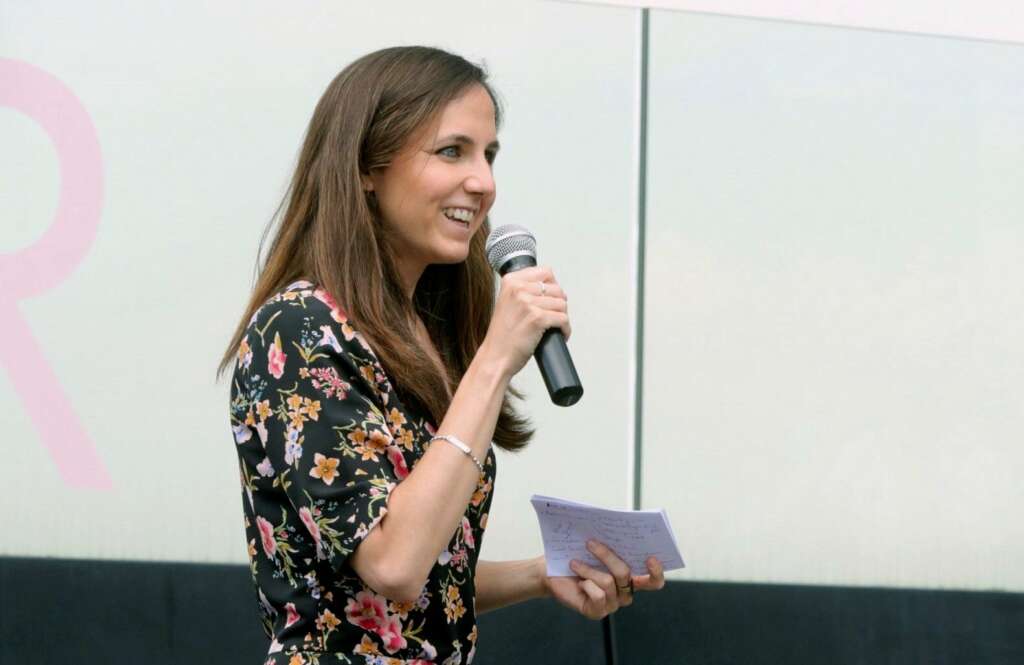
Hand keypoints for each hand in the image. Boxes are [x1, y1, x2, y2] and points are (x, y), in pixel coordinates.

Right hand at [480, 266, 569, 378]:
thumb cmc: (502, 336)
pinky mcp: (537, 318)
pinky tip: (559, 335)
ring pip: (562, 304)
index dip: (553, 286)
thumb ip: (523, 291)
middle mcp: (518, 289)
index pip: (545, 272)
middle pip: (557, 289)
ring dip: (563, 317)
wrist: (495, 357)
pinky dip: (565, 329)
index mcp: (510, 281)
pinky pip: (564, 319)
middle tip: (554, 316)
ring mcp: (527, 303)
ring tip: (555, 327)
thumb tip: (549, 287)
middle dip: (559, 304)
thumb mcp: (507, 303)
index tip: (551, 298)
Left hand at [542, 540, 665, 620]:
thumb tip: (616, 521)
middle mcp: (624, 592)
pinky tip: (578, 582)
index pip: (653, 581)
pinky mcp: (597, 611)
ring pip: (608, 582)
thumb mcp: (594, 544)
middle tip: (590, 543)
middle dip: (607, 556)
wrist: (551, 573)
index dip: (656, 572)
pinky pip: (598, 596)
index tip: (651, 557)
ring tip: (574, 563)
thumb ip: (610, 537)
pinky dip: (585, 584)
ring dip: (588, 569)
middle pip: (625, 574)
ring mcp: (612, 604)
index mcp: (630, 577)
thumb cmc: (575, 556)